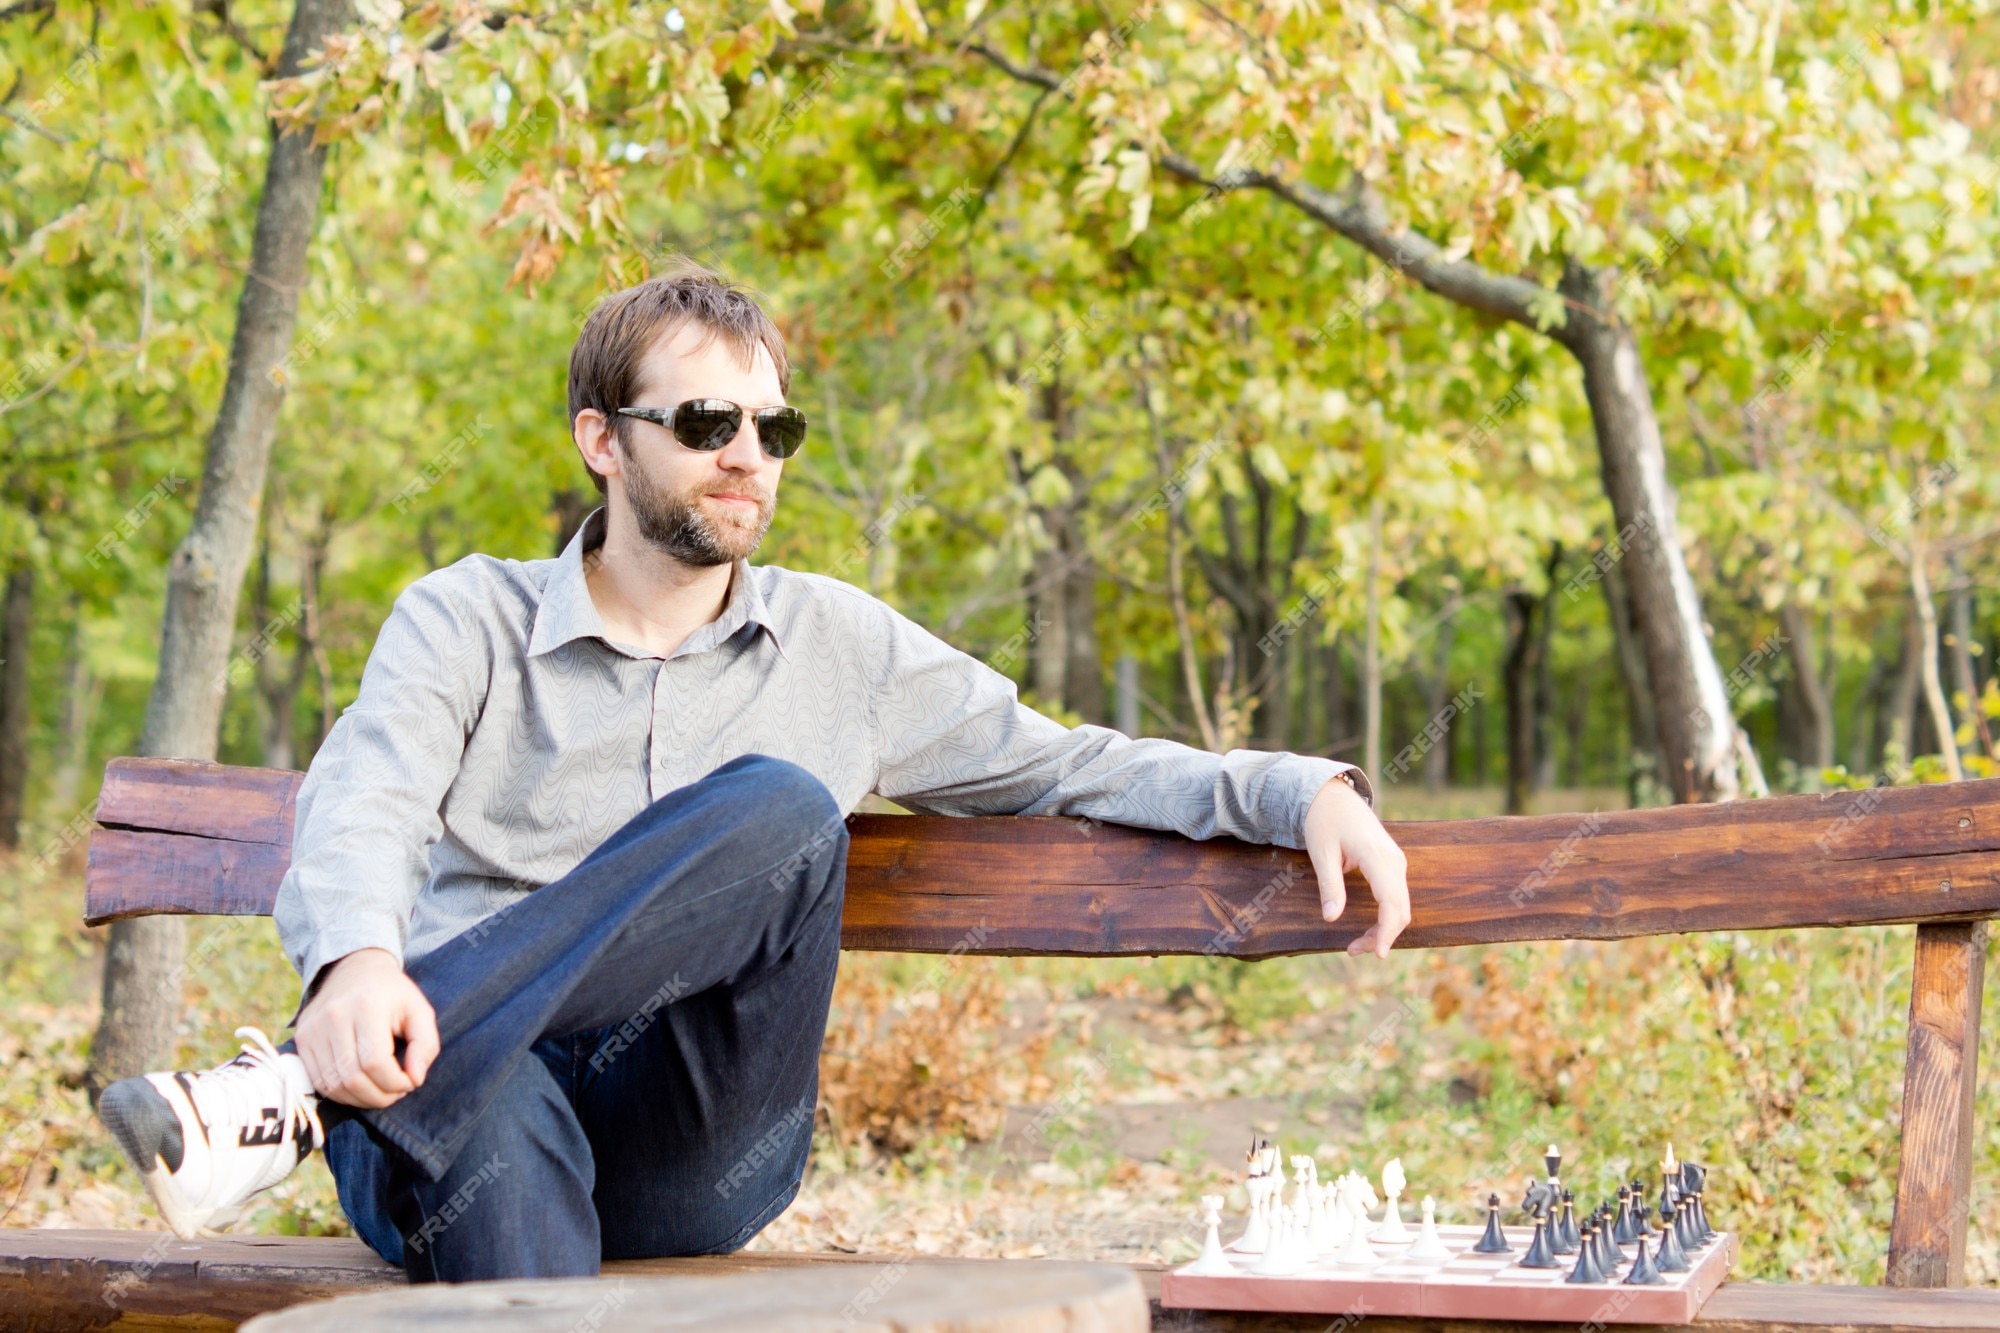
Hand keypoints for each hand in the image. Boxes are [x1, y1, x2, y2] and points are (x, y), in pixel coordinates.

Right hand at [295, 948, 440, 1108]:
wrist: (354, 969)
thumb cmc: (392, 994)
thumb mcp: (420, 1010)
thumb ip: (426, 1045)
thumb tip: (416, 1079)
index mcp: (366, 1005)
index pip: (376, 1062)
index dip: (395, 1082)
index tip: (410, 1082)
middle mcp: (333, 1016)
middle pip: (353, 1078)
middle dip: (380, 1096)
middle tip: (397, 1092)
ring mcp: (312, 1029)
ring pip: (333, 1085)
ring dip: (360, 1099)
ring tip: (381, 1091)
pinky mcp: (301, 1039)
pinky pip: (318, 1081)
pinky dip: (341, 1093)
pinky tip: (360, 1087)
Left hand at [1301, 775, 1411, 958]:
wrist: (1333, 797)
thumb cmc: (1324, 822)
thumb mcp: (1321, 853)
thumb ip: (1329, 886)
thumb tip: (1331, 918)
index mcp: (1378, 856)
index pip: (1391, 902)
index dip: (1386, 931)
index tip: (1377, 954)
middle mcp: (1394, 861)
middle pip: (1400, 909)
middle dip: (1381, 936)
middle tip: (1352, 951)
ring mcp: (1396, 863)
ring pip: (1400, 906)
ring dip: (1383, 929)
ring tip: (1356, 946)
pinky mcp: (1392, 866)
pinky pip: (1396, 898)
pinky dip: (1386, 917)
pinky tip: (1369, 930)